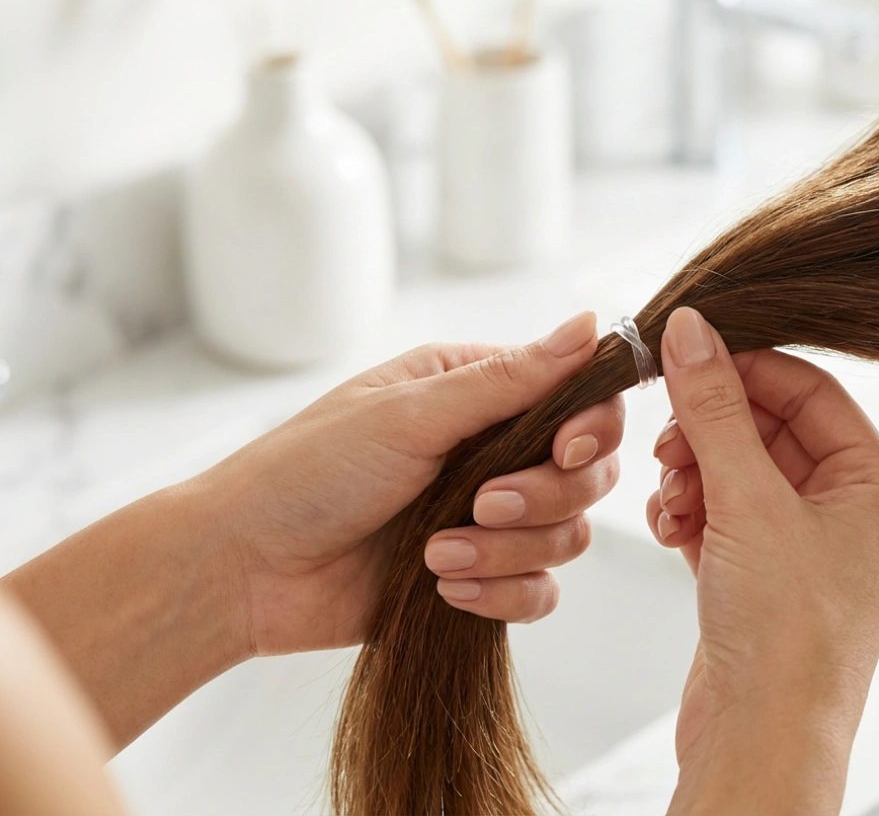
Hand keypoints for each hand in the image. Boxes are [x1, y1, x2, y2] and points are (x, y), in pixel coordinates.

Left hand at [199, 311, 622, 655]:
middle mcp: (493, 450)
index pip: (581, 400)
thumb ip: (509, 379)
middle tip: (480, 503)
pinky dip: (503, 594)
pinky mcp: (479, 575)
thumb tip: (590, 324)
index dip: (591, 429)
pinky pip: (538, 592)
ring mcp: (489, 517)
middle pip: (586, 474)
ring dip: (508, 550)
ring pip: (567, 536)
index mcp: (479, 393)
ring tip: (436, 553)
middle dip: (543, 496)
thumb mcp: (410, 413)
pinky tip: (447, 588)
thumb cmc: (308, 473)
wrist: (246, 568)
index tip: (564, 451)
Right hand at [647, 308, 878, 815]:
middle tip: (667, 435)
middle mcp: (850, 512)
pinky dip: (689, 512)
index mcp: (878, 486)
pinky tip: (669, 528)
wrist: (763, 742)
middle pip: (768, 429)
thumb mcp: (748, 502)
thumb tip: (691, 329)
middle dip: (710, 430)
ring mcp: (805, 547)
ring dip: (693, 473)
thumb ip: (714, 410)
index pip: (810, 390)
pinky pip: (722, 515)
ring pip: (738, 472)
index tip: (684, 354)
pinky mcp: (762, 577)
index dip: (744, 367)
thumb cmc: (786, 635)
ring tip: (670, 496)